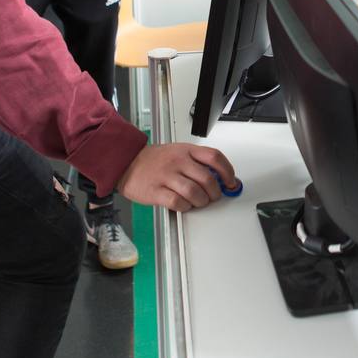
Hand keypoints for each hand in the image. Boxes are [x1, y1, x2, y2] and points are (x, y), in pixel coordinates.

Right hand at [117, 143, 235, 211]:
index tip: (231, 182)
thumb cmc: (155, 159)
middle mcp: (178, 161)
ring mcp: (167, 176)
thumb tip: (220, 176)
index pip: (215, 157)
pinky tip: (184, 205)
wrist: (126, 162)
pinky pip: (178, 203)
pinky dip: (186, 207)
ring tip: (199, 202)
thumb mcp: (178, 151)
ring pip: (195, 192)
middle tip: (214, 196)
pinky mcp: (156, 191)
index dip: (228, 171)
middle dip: (216, 192)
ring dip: (202, 201)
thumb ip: (198, 162)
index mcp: (186, 150)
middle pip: (208, 179)